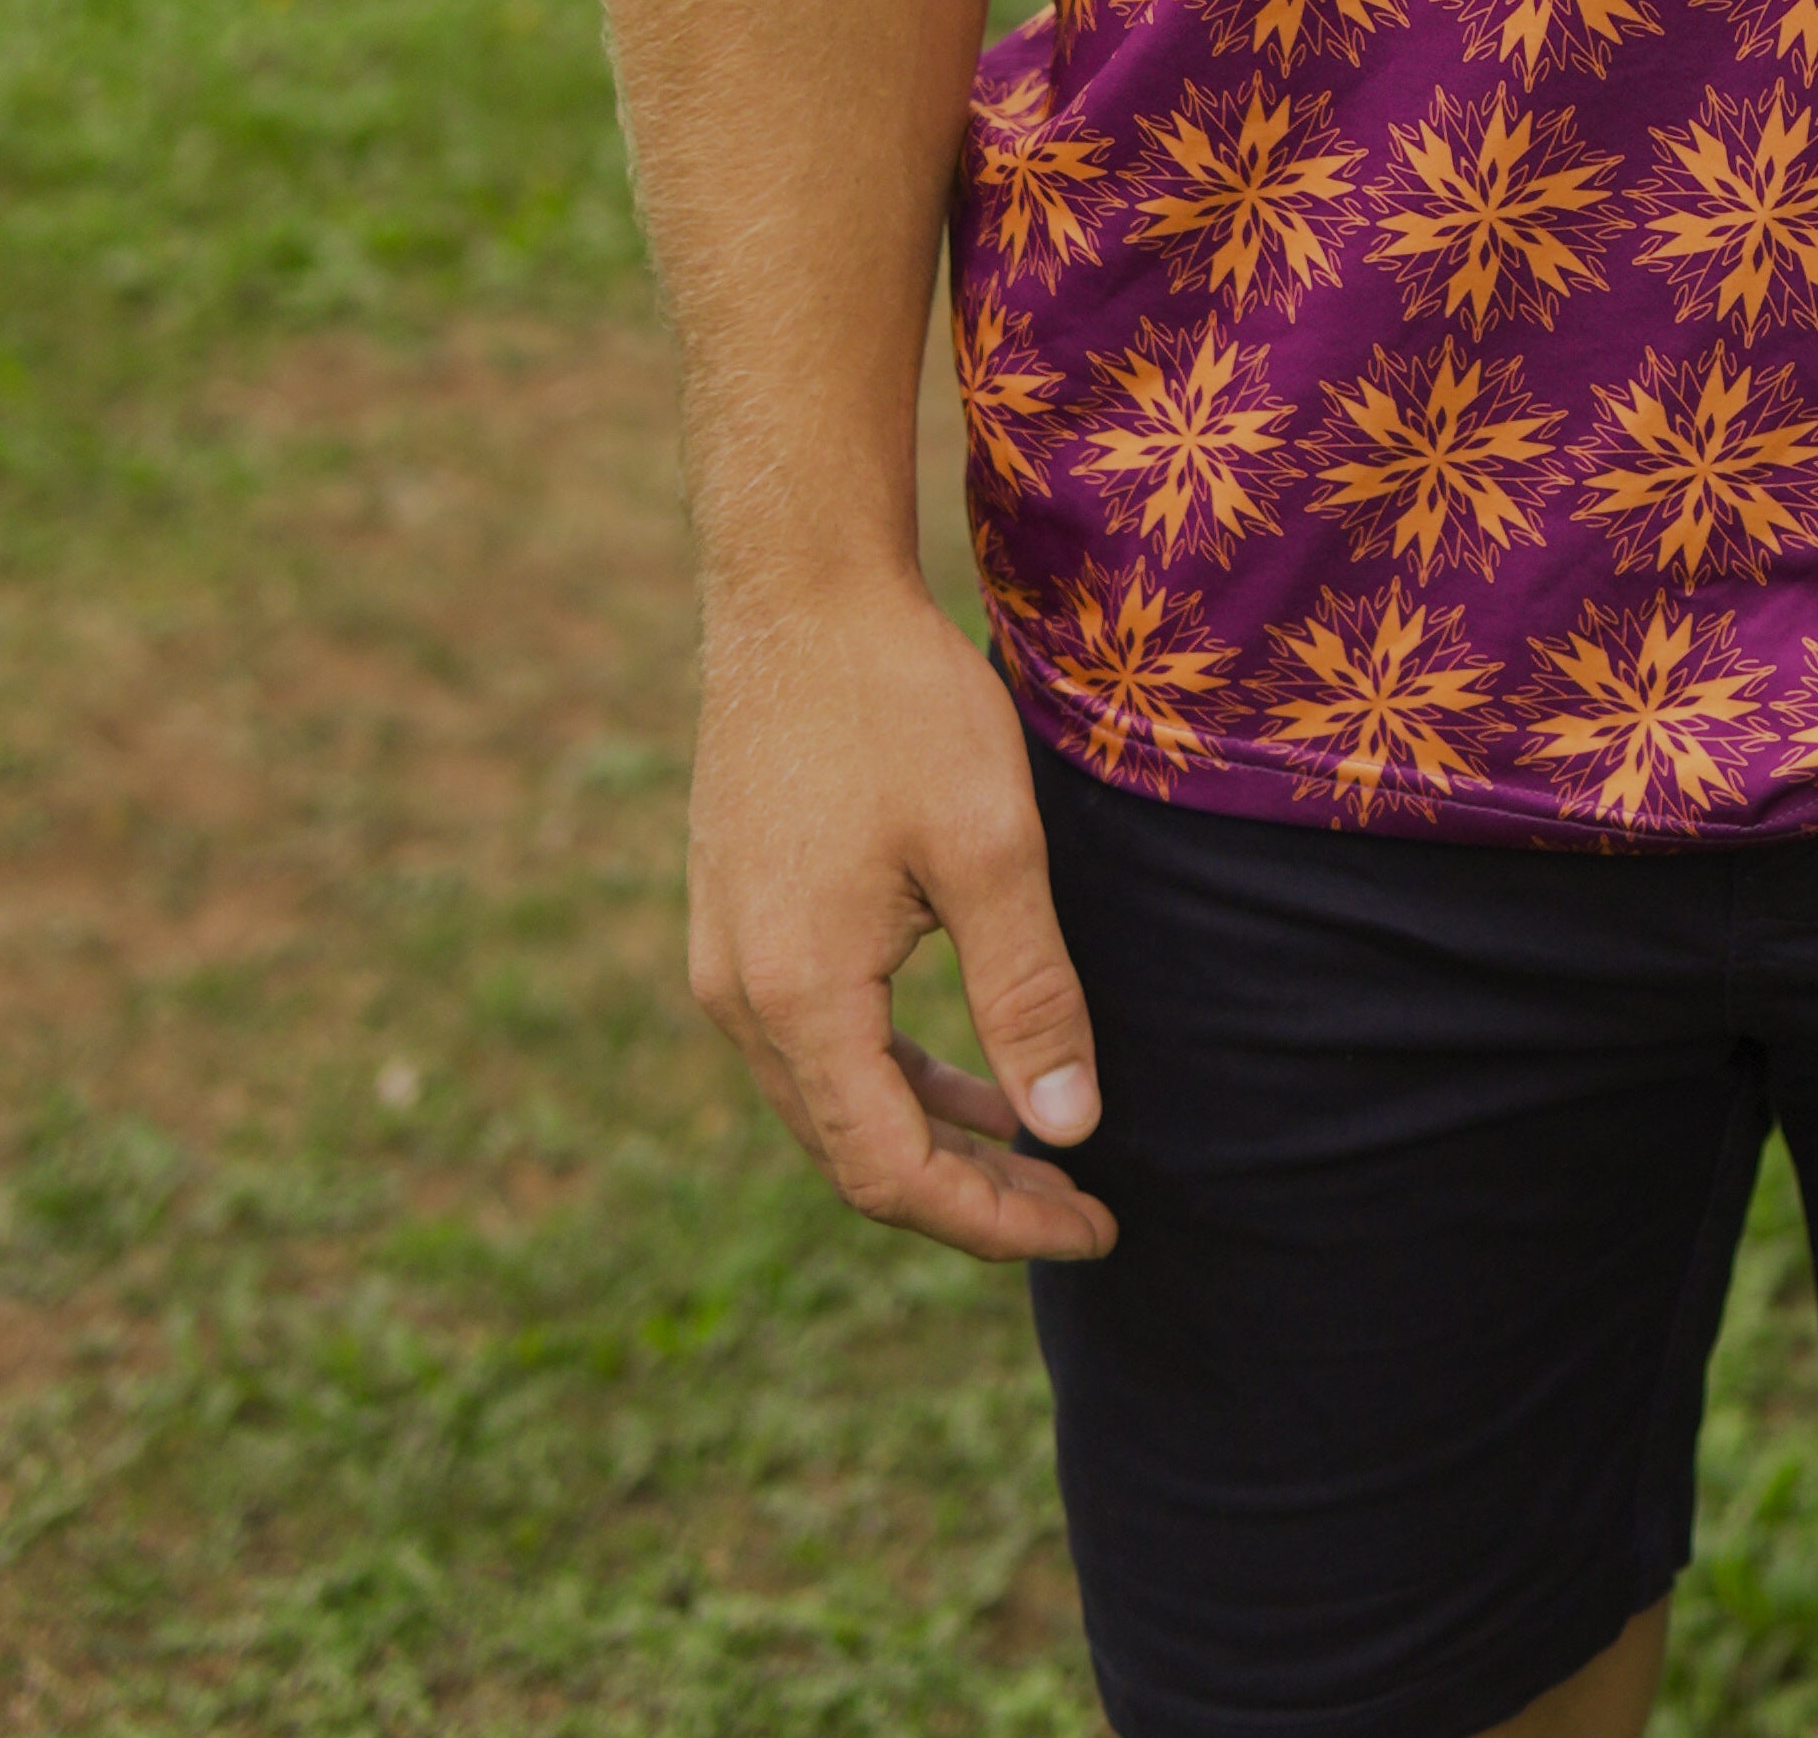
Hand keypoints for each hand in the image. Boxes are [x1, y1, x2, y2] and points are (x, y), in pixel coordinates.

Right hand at [687, 572, 1115, 1262]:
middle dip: (971, 1194)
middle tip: (1081, 1202)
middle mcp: (738, 999)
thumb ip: (1028, 994)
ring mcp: (723, 960)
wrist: (798, 592)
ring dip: (930, 1134)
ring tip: (1034, 1144)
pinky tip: (959, 1062)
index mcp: (797, 996)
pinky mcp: (733, 919)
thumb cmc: (900, 703)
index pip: (891, 1173)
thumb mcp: (993, 847)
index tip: (1094, 1226)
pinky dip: (889, 1074)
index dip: (996, 1220)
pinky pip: (811, 1043)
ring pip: (830, 1103)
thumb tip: (1071, 1130)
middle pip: (854, 1154)